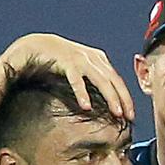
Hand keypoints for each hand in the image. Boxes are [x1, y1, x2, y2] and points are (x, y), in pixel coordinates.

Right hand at [0, 33, 134, 119]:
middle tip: (129, 117)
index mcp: (97, 59)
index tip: (131, 115)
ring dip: (110, 97)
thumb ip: (92, 80)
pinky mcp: (64, 60)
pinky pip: (76, 79)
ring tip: (116, 113)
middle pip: (113, 80)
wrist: (32, 47)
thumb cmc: (56, 62)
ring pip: (100, 79)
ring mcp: (79, 57)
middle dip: (123, 99)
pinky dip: (82, 93)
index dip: (126, 96)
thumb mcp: (79, 71)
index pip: (117, 79)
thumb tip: (106, 101)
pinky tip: (86, 107)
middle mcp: (91, 57)